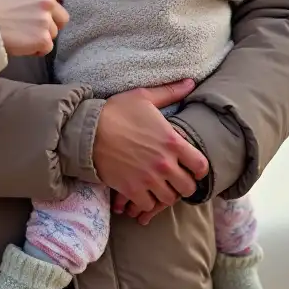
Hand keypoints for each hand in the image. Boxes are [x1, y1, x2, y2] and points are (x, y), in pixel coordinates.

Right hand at [0, 0, 113, 56]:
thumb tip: (44, 11)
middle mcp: (46, 1)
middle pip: (62, 20)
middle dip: (49, 26)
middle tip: (25, 26)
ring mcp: (45, 20)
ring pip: (53, 35)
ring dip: (40, 38)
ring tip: (18, 33)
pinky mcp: (42, 38)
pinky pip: (46, 48)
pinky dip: (35, 50)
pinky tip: (20, 43)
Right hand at [93, 80, 208, 218]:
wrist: (87, 130)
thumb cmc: (116, 111)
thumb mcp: (144, 97)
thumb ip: (170, 92)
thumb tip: (191, 82)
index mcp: (172, 141)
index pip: (201, 166)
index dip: (198, 168)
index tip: (190, 166)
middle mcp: (164, 164)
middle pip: (188, 188)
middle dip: (183, 184)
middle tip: (174, 178)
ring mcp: (148, 179)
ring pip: (169, 200)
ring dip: (165, 194)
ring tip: (158, 186)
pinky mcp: (132, 190)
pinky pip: (149, 206)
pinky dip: (147, 202)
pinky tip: (143, 192)